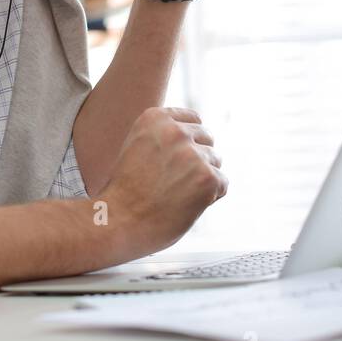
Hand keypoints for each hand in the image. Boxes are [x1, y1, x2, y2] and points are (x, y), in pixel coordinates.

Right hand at [98, 107, 226, 256]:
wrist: (118, 222)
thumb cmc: (125, 192)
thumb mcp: (137, 147)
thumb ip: (163, 136)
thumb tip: (196, 135)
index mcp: (155, 118)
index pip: (193, 119)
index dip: (189, 141)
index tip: (178, 159)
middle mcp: (175, 131)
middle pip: (207, 138)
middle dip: (198, 158)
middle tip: (175, 183)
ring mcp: (193, 154)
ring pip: (215, 161)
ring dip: (203, 178)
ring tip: (176, 195)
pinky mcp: (207, 177)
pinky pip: (222, 184)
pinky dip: (210, 197)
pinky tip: (186, 206)